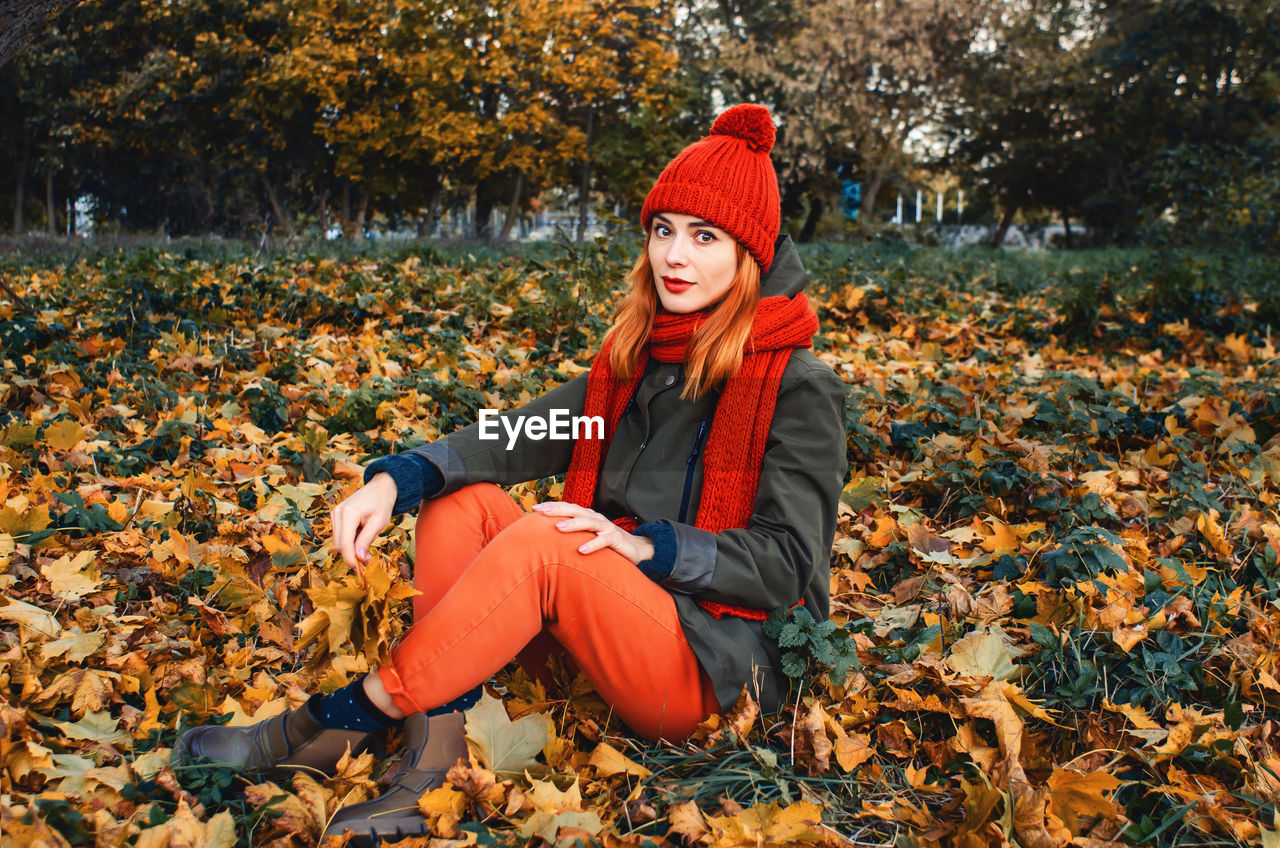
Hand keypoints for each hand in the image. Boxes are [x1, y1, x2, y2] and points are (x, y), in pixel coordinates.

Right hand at [331, 472, 397, 573]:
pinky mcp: (336, 514)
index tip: (359, 569)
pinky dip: (349, 538)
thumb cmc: (382, 503)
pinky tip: (360, 531)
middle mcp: (338, 512)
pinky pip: (340, 534)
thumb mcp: (378, 523)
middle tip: (367, 558)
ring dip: (350, 546)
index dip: (350, 559)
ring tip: (366, 536)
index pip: (344, 544)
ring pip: (338, 540)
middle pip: (339, 544)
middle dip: (351, 554)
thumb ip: (366, 541)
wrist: (381, 487)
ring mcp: (335, 513)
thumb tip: (359, 558)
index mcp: (349, 513)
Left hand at [532, 502, 655, 564]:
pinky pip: (603, 541)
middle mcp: (596, 518)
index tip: (535, 508)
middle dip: (558, 510)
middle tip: (541, 512)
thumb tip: (548, 535)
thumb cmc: (607, 542)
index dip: (553, 506)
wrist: (636, 548)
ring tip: (558, 528)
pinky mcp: (616, 539)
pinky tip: (581, 550)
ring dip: (573, 524)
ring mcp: (606, 528)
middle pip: (575, 511)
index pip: (568, 507)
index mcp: (588, 516)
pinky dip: (592, 544)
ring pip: (588, 523)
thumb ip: (573, 534)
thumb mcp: (588, 536)